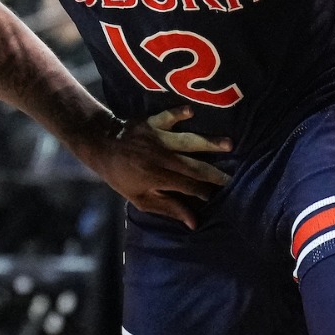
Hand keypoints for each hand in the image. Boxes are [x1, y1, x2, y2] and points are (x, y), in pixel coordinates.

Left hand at [74, 107, 230, 228]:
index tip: (219, 196)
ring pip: (187, 141)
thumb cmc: (121, 176)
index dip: (203, 192)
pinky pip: (168, 116)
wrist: (101, 146)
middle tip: (233, 179)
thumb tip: (194, 222)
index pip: (187, 186)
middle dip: (213, 174)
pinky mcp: (152, 122)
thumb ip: (168, 209)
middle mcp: (159, 158)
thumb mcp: (141, 199)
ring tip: (229, 145)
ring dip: (208, 143)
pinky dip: (179, 113)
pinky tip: (191, 112)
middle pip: (192, 166)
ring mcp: (156, 138)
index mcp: (155, 178)